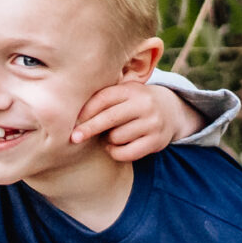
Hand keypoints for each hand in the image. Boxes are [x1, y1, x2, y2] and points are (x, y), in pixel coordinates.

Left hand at [72, 81, 199, 160]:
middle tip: (74, 138)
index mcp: (132, 89)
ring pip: (117, 137)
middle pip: (109, 118)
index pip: (103, 99)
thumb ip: (102, 99)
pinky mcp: (156, 141)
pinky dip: (115, 152)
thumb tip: (70, 115)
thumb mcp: (122, 94)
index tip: (71, 122)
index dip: (85, 111)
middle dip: (88, 129)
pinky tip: (114, 147)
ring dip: (107, 140)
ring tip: (110, 135)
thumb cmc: (134, 103)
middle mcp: (144, 104)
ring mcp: (152, 123)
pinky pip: (126, 153)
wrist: (170, 110)